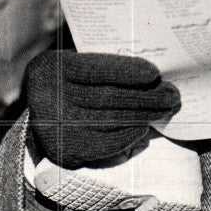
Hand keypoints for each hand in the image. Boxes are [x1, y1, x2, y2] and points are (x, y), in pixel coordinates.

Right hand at [25, 51, 180, 168]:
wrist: (37, 106)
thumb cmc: (69, 76)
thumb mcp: (76, 58)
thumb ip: (103, 62)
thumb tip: (149, 73)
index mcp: (55, 68)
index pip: (96, 70)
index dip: (127, 72)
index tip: (155, 73)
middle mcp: (51, 99)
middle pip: (108, 98)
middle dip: (146, 97)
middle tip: (172, 94)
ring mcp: (57, 129)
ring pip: (109, 122)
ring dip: (143, 116)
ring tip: (166, 109)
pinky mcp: (65, 152)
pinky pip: (103, 146)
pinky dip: (127, 137)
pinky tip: (143, 129)